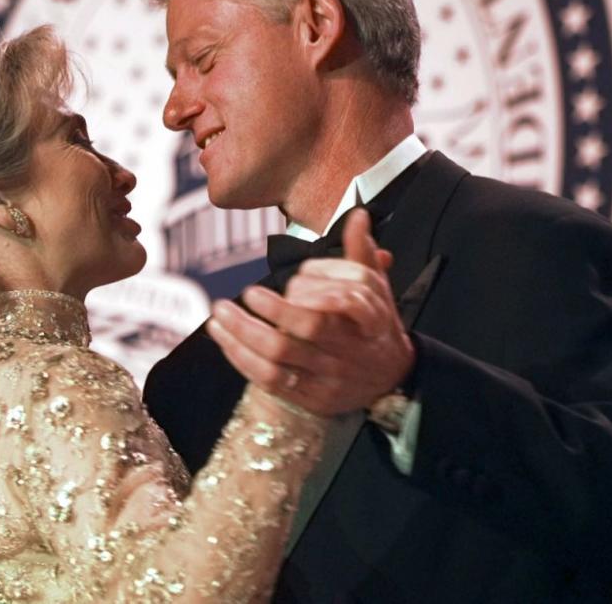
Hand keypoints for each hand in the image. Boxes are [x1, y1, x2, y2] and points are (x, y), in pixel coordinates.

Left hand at [207, 209, 413, 415]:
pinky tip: (225, 338)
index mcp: (370, 318)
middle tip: (244, 293)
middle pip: (308, 328)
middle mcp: (349, 348)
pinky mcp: (310, 397)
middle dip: (271, 310)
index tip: (292, 279)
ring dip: (244, 334)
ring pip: (280, 356)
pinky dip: (242, 358)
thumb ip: (361, 253)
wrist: (391, 380)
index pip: (348, 302)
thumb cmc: (376, 327)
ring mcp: (329, 376)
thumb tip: (357, 214)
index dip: (318, 290)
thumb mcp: (377, 291)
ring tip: (219, 314)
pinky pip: (269, 380)